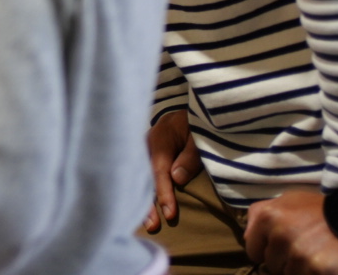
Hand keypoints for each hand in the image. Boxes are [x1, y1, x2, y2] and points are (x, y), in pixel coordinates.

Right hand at [144, 110, 200, 231]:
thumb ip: (190, 156)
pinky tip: (141, 208)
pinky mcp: (143, 157)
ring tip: (148, 223)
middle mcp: (146, 145)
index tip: (169, 213)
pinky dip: (140, 193)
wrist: (187, 113)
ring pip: (139, 179)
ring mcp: (142, 151)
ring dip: (143, 201)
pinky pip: (140, 177)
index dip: (164, 192)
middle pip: (143, 177)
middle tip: (153, 225)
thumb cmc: (195, 125)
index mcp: (159, 138)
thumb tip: (177, 178)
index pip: (159, 170)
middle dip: (147, 202)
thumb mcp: (199, 136)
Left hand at [243, 191, 337, 274]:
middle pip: (273, 266)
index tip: (287, 248)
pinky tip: (331, 266)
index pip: (253, 251)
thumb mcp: (290, 200)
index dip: (269, 252)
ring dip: (305, 271)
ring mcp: (300, 254)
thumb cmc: (326, 208)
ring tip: (322, 257)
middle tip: (311, 250)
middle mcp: (280, 235)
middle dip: (288, 262)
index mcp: (268, 216)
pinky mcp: (319, 269)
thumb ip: (263, 215)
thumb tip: (249, 239)